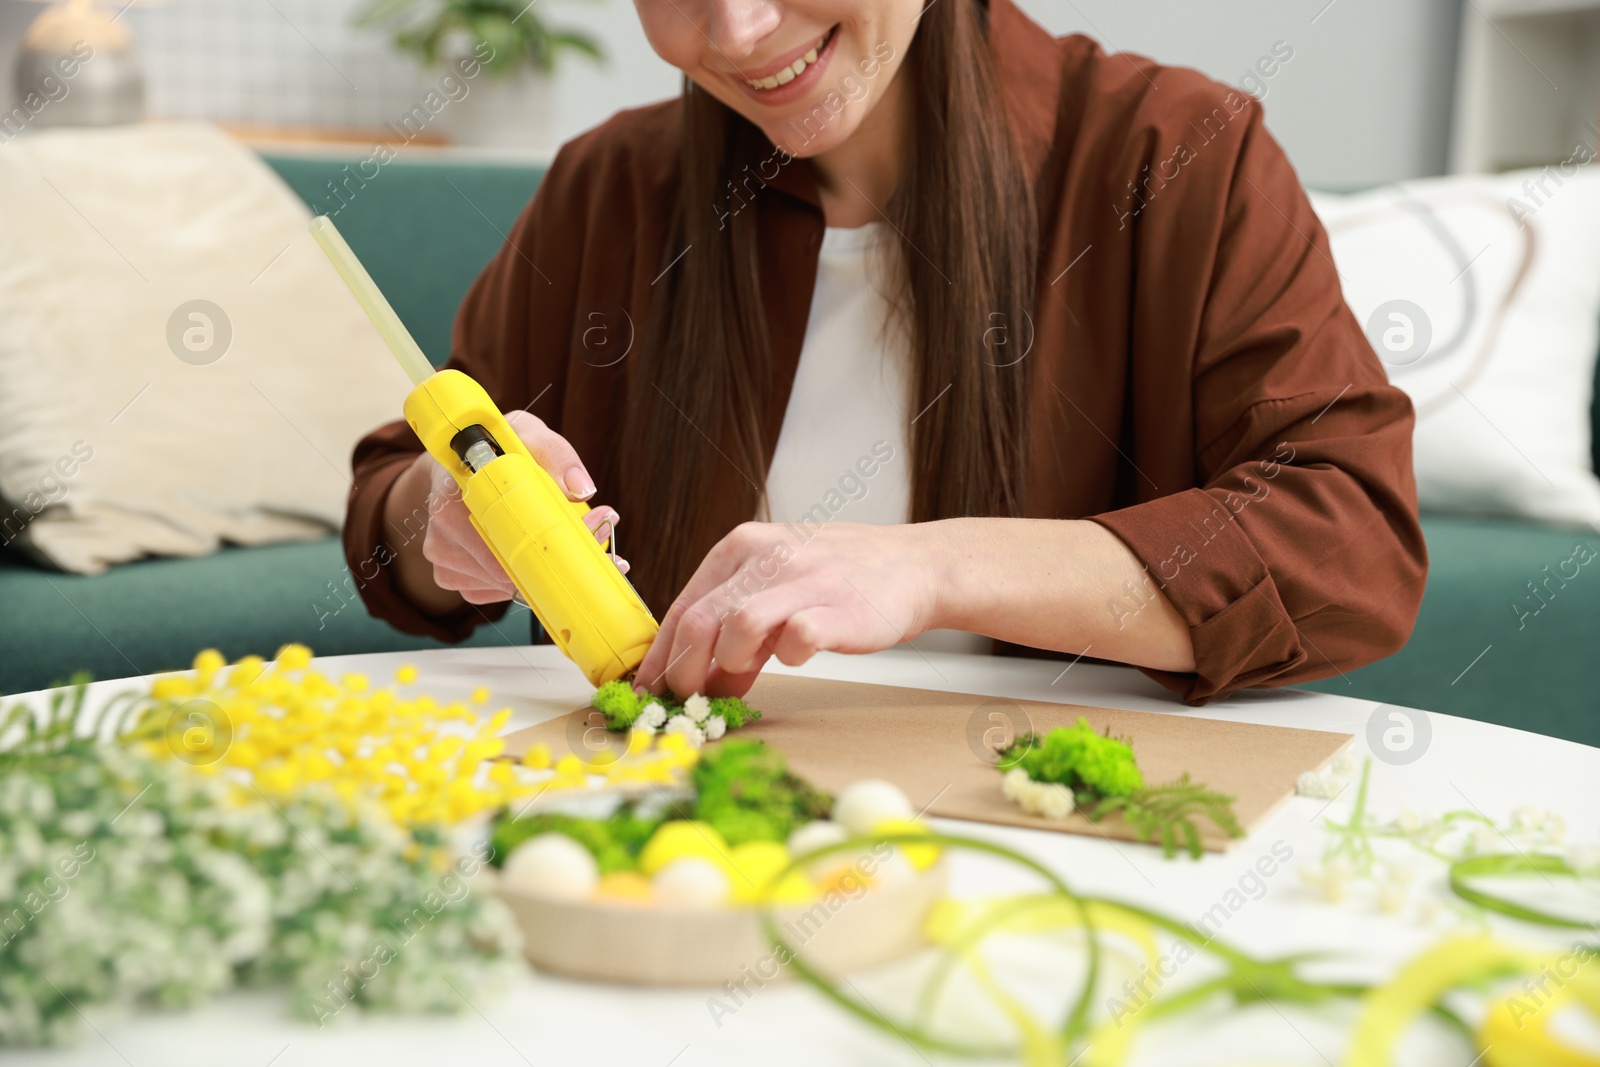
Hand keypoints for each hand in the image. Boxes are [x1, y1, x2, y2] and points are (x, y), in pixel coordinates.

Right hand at [411, 410, 625, 605]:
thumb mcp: (523, 432)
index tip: (595, 526)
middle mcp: (442, 531)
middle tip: (600, 538)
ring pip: (509, 583)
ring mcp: (444, 559)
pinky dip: (525, 580)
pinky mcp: (451, 578)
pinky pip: (498, 590)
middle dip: (562, 556)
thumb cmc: (490, 448)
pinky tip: (537, 559)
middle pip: (511, 565)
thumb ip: (554, 452)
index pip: (507, 530)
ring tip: (573, 543)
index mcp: (454, 493)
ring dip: (546, 569)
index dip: (554, 536)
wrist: (455, 466)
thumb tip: (581, 489)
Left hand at [635, 521, 941, 698]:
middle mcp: (767, 556)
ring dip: (733, 661)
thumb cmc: (838, 579)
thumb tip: (703, 681)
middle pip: (699, 621)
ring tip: (749, 671)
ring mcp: (803, 580)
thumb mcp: (776, 588)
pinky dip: (788, 657)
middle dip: (685, 671)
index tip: (650, 690)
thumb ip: (737, 630)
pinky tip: (796, 656)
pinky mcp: (838, 608)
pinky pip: (796, 639)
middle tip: (689, 700)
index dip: (661, 656)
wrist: (911, 566)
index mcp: (741, 547)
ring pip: (737, 627)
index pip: (682, 606)